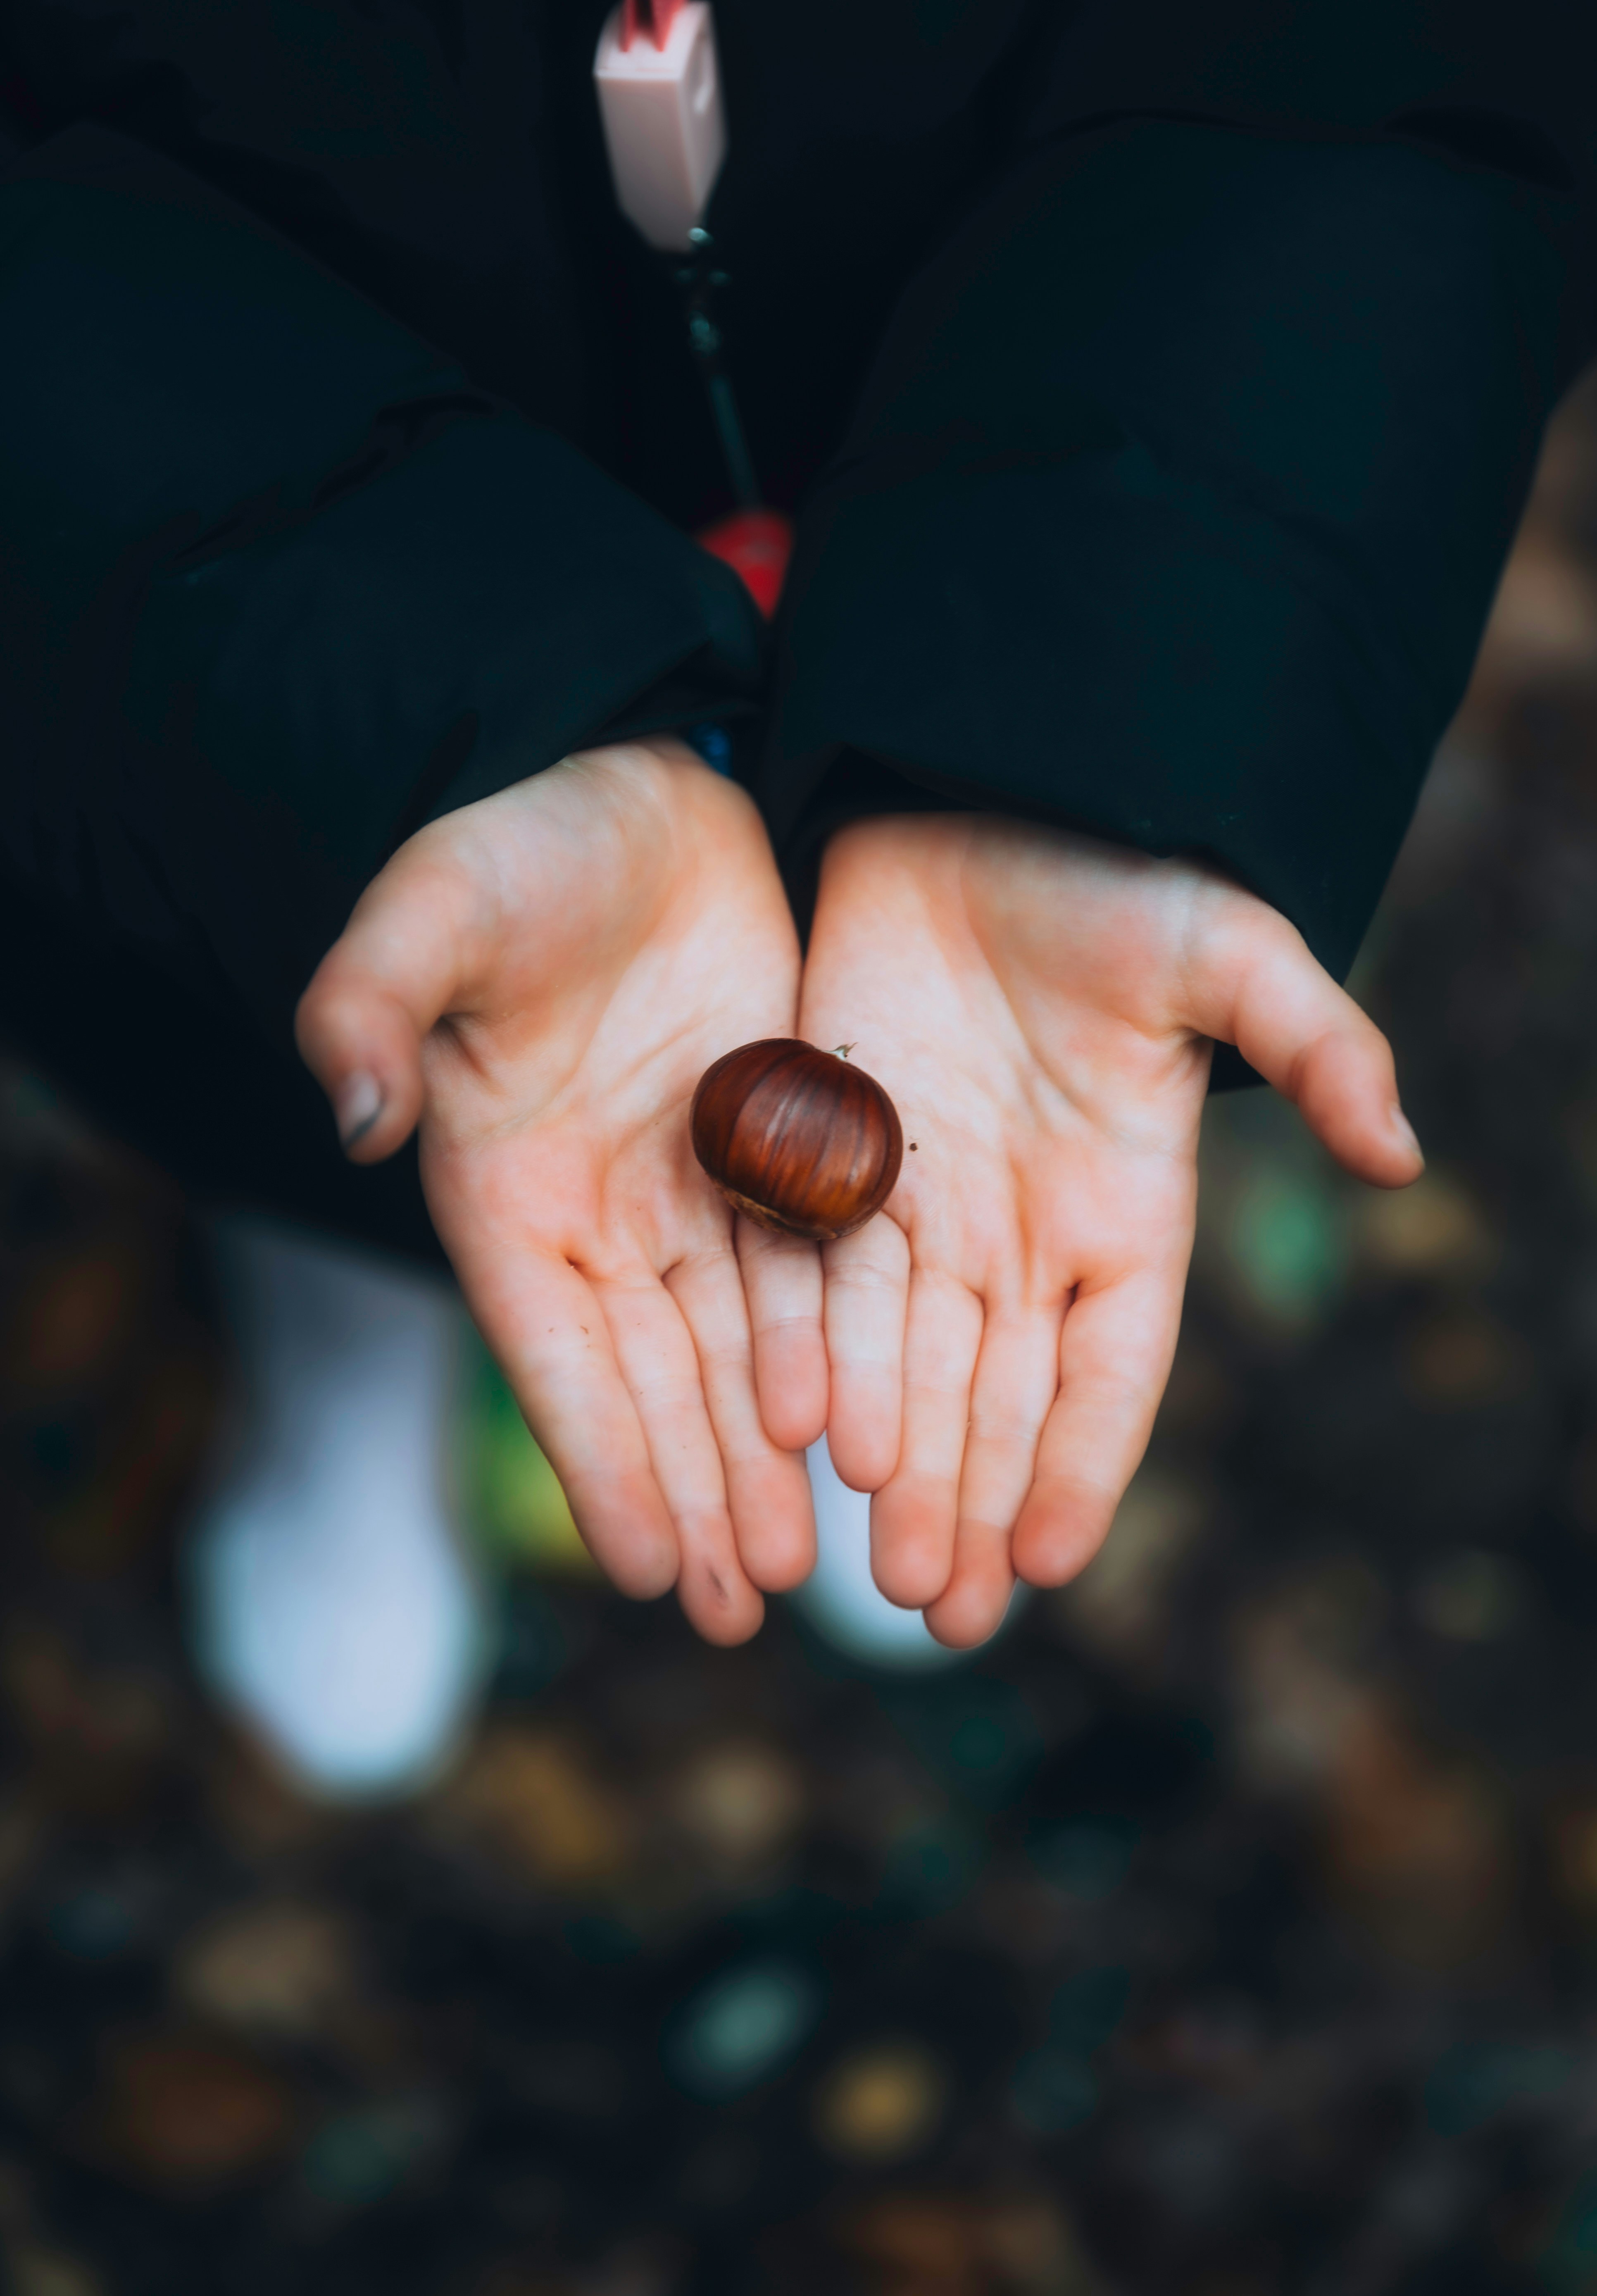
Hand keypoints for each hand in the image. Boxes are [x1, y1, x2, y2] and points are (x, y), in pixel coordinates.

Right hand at [295, 737, 816, 1642]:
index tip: (644, 1563)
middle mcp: (596, 1207)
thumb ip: (372, 998)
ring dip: (756, 1459)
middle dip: (691, 1495)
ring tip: (796, 1568)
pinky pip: (800, 1270)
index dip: (599, 1452)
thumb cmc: (516, 843)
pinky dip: (818, 1357)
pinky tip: (850, 1441)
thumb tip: (349, 1108)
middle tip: (737, 1614)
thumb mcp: (437, 904)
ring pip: (729, 1350)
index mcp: (505, 1181)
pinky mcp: (770, 1141)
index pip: (554, 1348)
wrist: (625, 779)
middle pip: (651, 1379)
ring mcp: (686, 1182)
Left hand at [792, 814, 1422, 1646]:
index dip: (1079, 1462)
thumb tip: (1401, 1157)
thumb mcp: (1225, 949)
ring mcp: (924, 1202)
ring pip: (903, 1362)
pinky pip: (817, 1278)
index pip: (1108, 1369)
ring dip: (893, 1464)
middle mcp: (1022, 1231)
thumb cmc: (1118, 875)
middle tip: (939, 1612)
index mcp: (1124, 1210)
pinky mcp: (834, 1156)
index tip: (1044, 1561)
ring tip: (872, 1568)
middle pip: (996, 1395)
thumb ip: (1312, 1045)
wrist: (981, 793)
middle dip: (970, 1502)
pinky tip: (797, 1438)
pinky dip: (810, 1357)